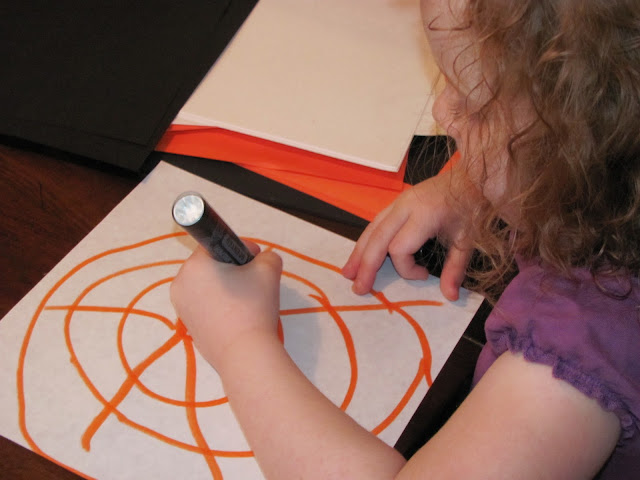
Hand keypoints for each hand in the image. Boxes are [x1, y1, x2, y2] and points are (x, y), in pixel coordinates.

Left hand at [170, 242, 282, 369]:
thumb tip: (260, 260)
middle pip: (209, 266)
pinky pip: (205, 306)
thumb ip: (267, 256)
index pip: (216, 244)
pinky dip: (220, 307)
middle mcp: (180, 284)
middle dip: (231, 270)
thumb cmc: (253, 307)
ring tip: (248, 303)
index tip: (254, 262)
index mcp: (194, 266)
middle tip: (254, 283)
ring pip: (207, 287)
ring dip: (226, 289)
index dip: (238, 249)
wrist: (245, 355)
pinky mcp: (187, 326)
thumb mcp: (269, 271)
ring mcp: (181, 307)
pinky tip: (238, 318)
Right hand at [342, 170, 472, 300]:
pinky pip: (375, 224)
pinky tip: (359, 255)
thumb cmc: (470, 209)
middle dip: (366, 265)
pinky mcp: (395, 203)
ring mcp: (397, 203)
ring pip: (371, 230)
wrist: (470, 179)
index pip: (400, 248)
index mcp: (423, 214)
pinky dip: (365, 241)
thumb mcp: (467, 239)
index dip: (407, 269)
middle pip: (378, 239)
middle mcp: (405, 207)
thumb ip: (455, 269)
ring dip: (358, 253)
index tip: (424, 275)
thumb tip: (450, 297)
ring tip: (347, 273)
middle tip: (358, 288)